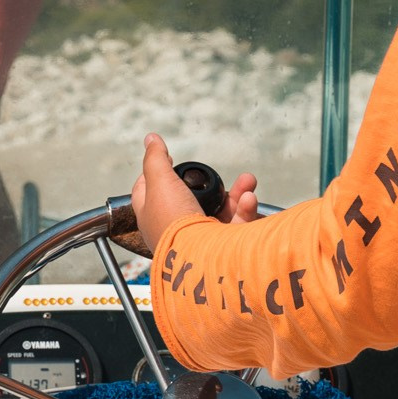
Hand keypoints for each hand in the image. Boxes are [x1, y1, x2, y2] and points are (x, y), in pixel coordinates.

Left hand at [130, 133, 259, 253]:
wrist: (201, 260)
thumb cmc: (174, 223)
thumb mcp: (160, 182)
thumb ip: (155, 159)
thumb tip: (151, 138)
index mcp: (152, 217)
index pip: (148, 193)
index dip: (156, 175)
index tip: (168, 160)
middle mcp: (175, 231)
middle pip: (192, 199)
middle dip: (209, 184)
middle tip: (214, 176)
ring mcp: (201, 241)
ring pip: (220, 211)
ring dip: (236, 194)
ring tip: (247, 181)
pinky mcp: (225, 248)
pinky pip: (237, 225)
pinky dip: (245, 209)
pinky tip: (249, 198)